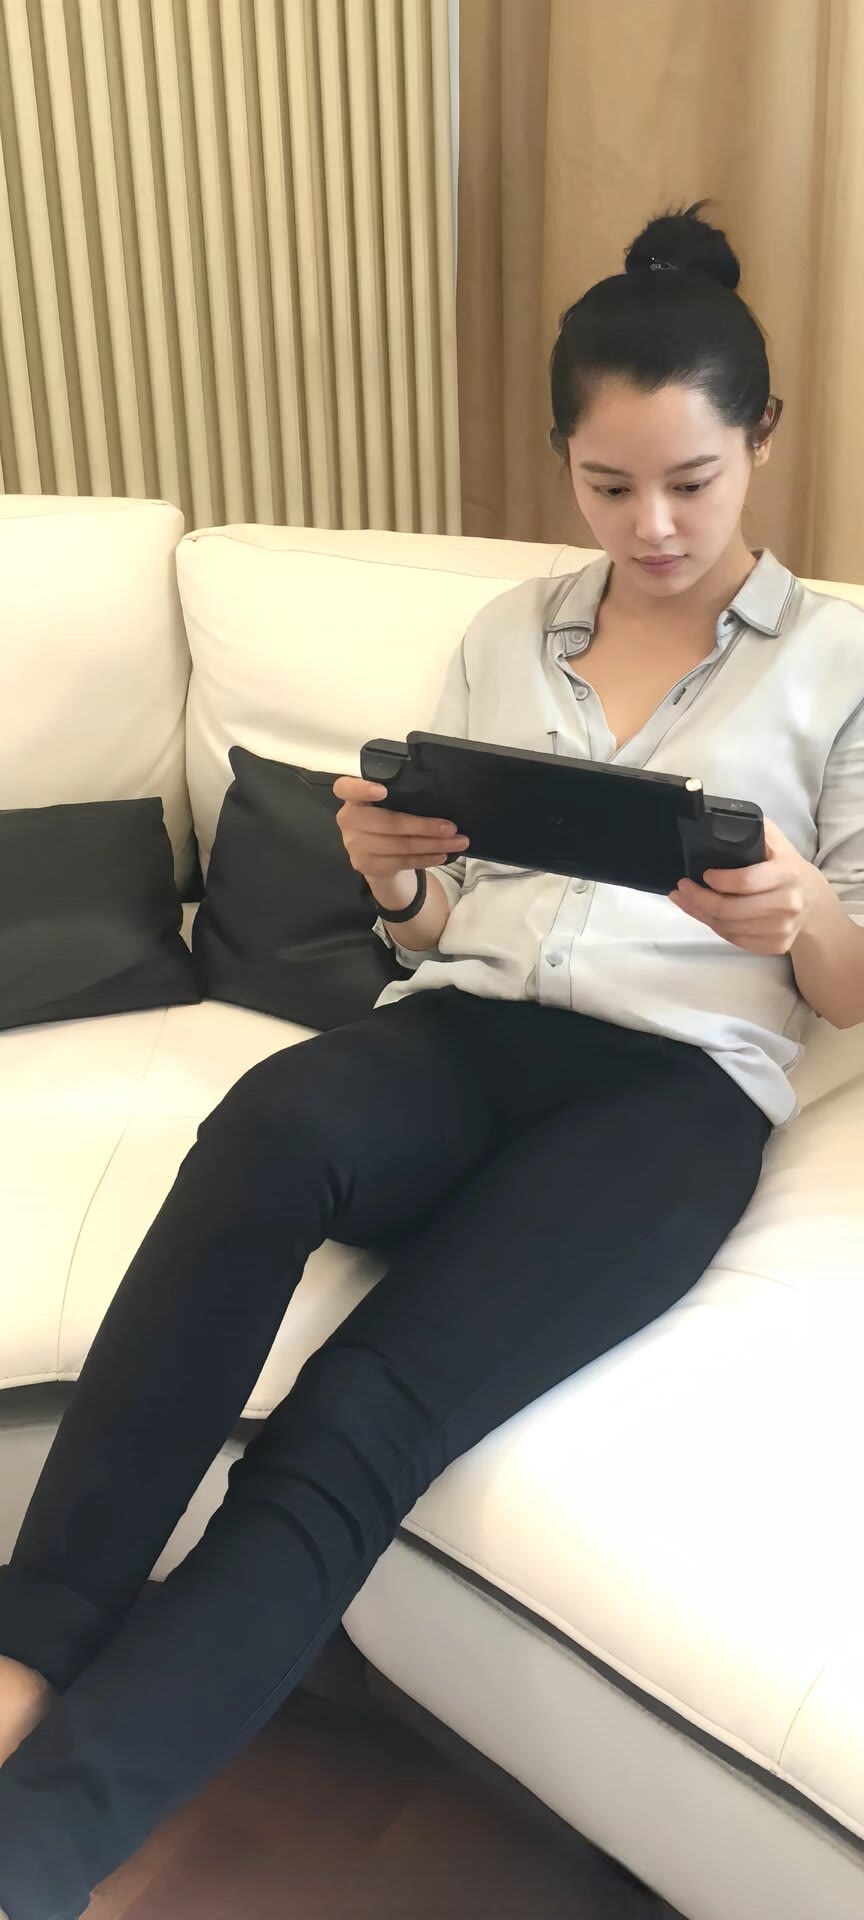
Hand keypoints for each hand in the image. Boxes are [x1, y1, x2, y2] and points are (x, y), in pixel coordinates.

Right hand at [333, 777, 468, 885]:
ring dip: (433, 845)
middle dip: (424, 827)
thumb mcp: (385, 803)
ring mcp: (355, 846)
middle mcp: (348, 821)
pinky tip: (443, 855)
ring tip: (457, 842)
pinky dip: (426, 858)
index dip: (361, 789)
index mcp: (353, 798)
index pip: (345, 789)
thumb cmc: (384, 817)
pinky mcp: (367, 865)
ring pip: (400, 846)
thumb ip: (398, 795)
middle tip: (451, 827)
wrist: (371, 853)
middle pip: (388, 823)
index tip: (383, 791)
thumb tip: (441, 795)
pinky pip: (402, 862)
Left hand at [669, 819, 828, 954]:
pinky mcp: (777, 945)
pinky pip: (736, 940)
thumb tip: (715, 823)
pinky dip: (716, 928)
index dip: (719, 880)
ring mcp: (783, 928)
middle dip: (698, 899)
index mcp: (788, 873)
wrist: (813, 901)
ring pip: (729, 927)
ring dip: (701, 914)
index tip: (703, 874)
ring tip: (685, 900)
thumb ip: (753, 831)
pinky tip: (705, 915)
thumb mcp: (776, 842)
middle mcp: (789, 904)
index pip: (746, 881)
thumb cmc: (786, 866)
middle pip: (731, 909)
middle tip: (681, 889)